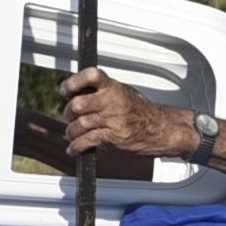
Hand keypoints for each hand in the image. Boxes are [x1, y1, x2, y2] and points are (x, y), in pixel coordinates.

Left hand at [56, 67, 196, 167]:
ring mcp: (113, 119)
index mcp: (113, 87)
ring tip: (72, 135)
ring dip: (71, 133)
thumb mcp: (121, 95)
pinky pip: (87, 141)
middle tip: (70, 117)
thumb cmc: (139, 112)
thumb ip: (99, 94)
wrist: (160, 129)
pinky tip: (74, 150)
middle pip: (77, 104)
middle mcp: (112, 101)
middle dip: (69, 114)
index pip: (91, 75)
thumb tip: (73, 97)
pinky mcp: (114, 137)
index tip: (65, 91)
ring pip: (79, 125)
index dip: (73, 82)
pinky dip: (76, 147)